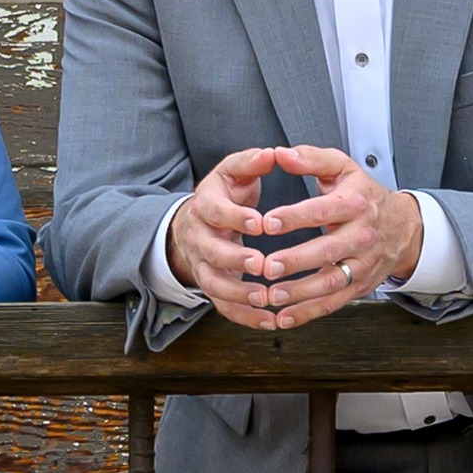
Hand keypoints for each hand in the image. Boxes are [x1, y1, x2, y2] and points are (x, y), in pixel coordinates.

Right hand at [165, 147, 286, 326]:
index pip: (214, 212)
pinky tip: (270, 320)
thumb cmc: (225, 194)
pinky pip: (224, 306)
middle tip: (261, 264)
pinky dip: (245, 316)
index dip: (234, 217)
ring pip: (214, 284)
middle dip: (234, 259)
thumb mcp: (233, 172)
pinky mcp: (213, 285)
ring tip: (266, 297)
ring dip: (239, 294)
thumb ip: (251, 162)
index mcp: (205, 206)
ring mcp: (204, 265)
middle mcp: (200, 238)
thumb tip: (273, 152)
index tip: (259, 222)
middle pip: (210, 252)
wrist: (200, 221)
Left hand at [236, 145, 426, 329]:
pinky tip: (284, 317)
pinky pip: (333, 302)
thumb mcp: (343, 168)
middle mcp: (361, 236)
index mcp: (354, 204)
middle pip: (328, 250)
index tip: (268, 222)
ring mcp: (362, 264)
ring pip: (331, 282)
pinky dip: (309, 312)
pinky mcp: (359, 285)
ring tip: (272, 294)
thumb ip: (310, 158)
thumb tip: (280, 155)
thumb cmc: (363, 196)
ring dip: (300, 292)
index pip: (323, 210)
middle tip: (266, 266)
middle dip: (296, 260)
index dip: (295, 217)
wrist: (404, 227)